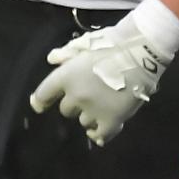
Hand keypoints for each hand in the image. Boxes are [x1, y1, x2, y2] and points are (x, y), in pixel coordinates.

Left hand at [29, 0, 178, 146]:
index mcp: (66, 76)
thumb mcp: (85, 43)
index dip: (39, 101)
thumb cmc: (111, 44)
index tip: (39, 105)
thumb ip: (66, 53)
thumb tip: (52, 59)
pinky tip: (99, 132)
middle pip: (66, 110)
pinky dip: (98, 134)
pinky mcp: (112, 120)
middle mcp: (76, 96)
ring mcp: (93, 110)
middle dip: (74, 103)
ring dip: (89, 115)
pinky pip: (100, 135)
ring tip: (101, 105)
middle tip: (89, 94)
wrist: (140, 53)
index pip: (43, 94)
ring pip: (83, 122)